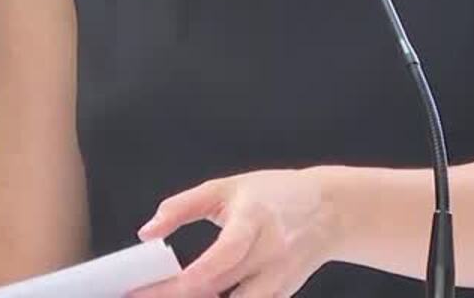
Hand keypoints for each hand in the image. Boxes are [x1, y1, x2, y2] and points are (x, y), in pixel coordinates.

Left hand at [129, 168, 342, 297]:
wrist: (331, 210)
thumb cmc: (276, 194)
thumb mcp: (227, 187)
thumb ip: (183, 206)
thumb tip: (147, 232)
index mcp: (255, 218)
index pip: (229, 251)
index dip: (200, 272)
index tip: (171, 283)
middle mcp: (270, 254)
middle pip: (224, 287)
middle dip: (181, 296)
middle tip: (142, 296)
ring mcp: (279, 279)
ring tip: (174, 294)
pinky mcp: (281, 295)